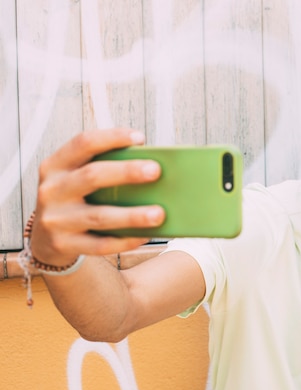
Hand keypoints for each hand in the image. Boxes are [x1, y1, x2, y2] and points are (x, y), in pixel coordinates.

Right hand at [30, 128, 165, 266]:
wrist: (46, 238)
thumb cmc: (73, 200)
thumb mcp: (77, 178)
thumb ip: (104, 168)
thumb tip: (150, 167)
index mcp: (56, 166)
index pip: (83, 143)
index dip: (112, 138)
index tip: (139, 138)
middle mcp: (53, 190)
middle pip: (92, 176)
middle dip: (126, 172)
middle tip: (155, 170)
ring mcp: (57, 219)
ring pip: (99, 216)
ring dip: (132, 215)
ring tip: (159, 213)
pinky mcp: (65, 244)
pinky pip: (101, 244)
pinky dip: (126, 240)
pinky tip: (145, 235)